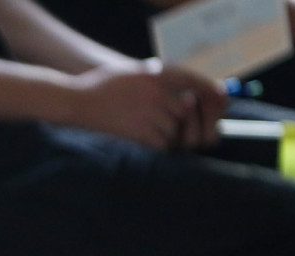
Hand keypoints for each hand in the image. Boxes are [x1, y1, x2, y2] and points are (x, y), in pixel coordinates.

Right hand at [64, 61, 225, 149]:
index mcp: (157, 73)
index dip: (210, 93)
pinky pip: (163, 142)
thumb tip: (187, 96)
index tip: (218, 102)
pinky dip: (159, 144)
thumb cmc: (102, 87)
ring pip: (175, 128)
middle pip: (186, 110)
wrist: (76, 101)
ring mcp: (149, 111)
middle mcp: (157, 91)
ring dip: (169, 134)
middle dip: (185, 121)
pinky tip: (145, 140)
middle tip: (177, 128)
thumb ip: (159, 78)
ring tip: (151, 131)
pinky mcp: (139, 131)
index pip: (195, 82)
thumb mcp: (134, 72)